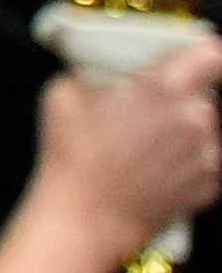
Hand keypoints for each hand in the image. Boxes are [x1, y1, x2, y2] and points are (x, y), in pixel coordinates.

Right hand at [37, 34, 221, 248]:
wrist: (85, 219)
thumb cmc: (73, 157)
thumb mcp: (65, 94)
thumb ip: (98, 74)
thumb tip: (107, 72)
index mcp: (165, 86)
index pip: (212, 53)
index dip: (206, 53)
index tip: (196, 57)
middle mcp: (198, 117)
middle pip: (207, 93)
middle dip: (183, 98)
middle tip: (149, 110)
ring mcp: (210, 154)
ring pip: (208, 129)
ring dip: (187, 131)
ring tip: (149, 146)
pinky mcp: (212, 185)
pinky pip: (208, 161)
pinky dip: (188, 161)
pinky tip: (155, 169)